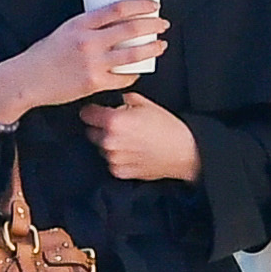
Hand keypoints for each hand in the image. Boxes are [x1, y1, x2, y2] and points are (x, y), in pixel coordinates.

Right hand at [0, 0, 167, 123]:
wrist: (27, 80)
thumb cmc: (42, 56)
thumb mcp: (64, 31)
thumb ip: (88, 27)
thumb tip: (113, 24)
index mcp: (80, 23)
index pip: (118, 8)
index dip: (140, 5)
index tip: (153, 5)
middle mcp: (89, 42)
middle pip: (131, 29)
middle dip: (153, 25)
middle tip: (163, 24)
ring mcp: (93, 63)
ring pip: (133, 54)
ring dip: (151, 49)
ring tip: (160, 45)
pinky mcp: (94, 83)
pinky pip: (122, 78)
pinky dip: (134, 74)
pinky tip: (139, 70)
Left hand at [80, 92, 201, 182]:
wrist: (183, 151)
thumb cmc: (167, 127)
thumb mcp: (146, 104)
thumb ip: (125, 100)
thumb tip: (117, 101)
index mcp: (113, 121)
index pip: (87, 114)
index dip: (91, 111)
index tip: (94, 111)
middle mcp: (109, 141)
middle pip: (92, 132)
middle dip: (101, 128)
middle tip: (120, 126)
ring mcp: (113, 158)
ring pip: (102, 148)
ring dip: (110, 143)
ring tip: (130, 140)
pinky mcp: (119, 172)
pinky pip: (111, 162)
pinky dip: (118, 157)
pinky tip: (133, 152)